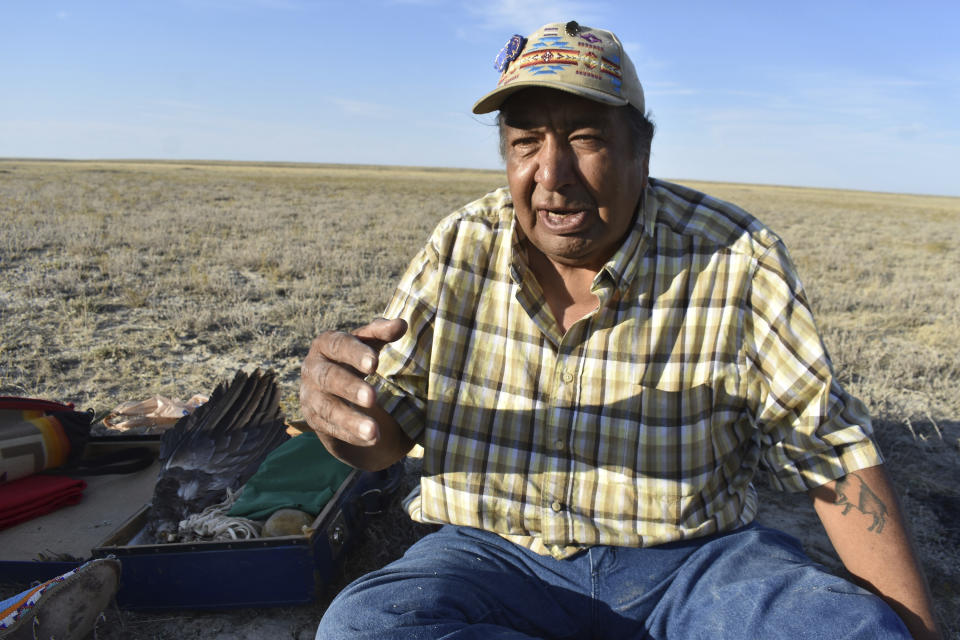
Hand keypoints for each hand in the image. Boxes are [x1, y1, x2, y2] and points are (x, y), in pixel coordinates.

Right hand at [300, 317, 407, 448]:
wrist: (339, 392)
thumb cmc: (358, 360)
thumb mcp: (370, 344)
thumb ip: (383, 333)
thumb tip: (401, 324)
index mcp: (326, 344)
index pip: (337, 345)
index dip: (354, 353)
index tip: (374, 363)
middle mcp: (313, 369)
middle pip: (328, 377)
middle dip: (350, 387)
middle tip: (372, 398)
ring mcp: (311, 396)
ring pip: (328, 409)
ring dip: (351, 420)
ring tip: (374, 432)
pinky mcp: (315, 420)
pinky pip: (332, 429)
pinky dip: (352, 435)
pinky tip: (371, 440)